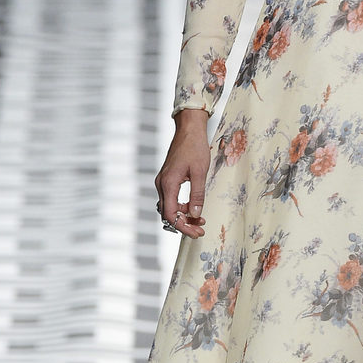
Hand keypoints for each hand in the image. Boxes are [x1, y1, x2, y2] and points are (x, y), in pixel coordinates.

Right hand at [156, 109, 209, 237]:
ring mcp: (163, 181)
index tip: (196, 232)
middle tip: (201, 230)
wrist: (188, 130)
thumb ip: (197, 195)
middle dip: (184, 224)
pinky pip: (171, 199)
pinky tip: (194, 208)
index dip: (182, 226)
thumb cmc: (195, 147)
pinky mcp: (167, 179)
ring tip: (200, 221)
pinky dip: (181, 207)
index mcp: (168, 183)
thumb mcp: (200, 172)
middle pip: (168, 213)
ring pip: (169, 207)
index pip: (170, 214)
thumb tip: (197, 214)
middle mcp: (162, 184)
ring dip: (183, 216)